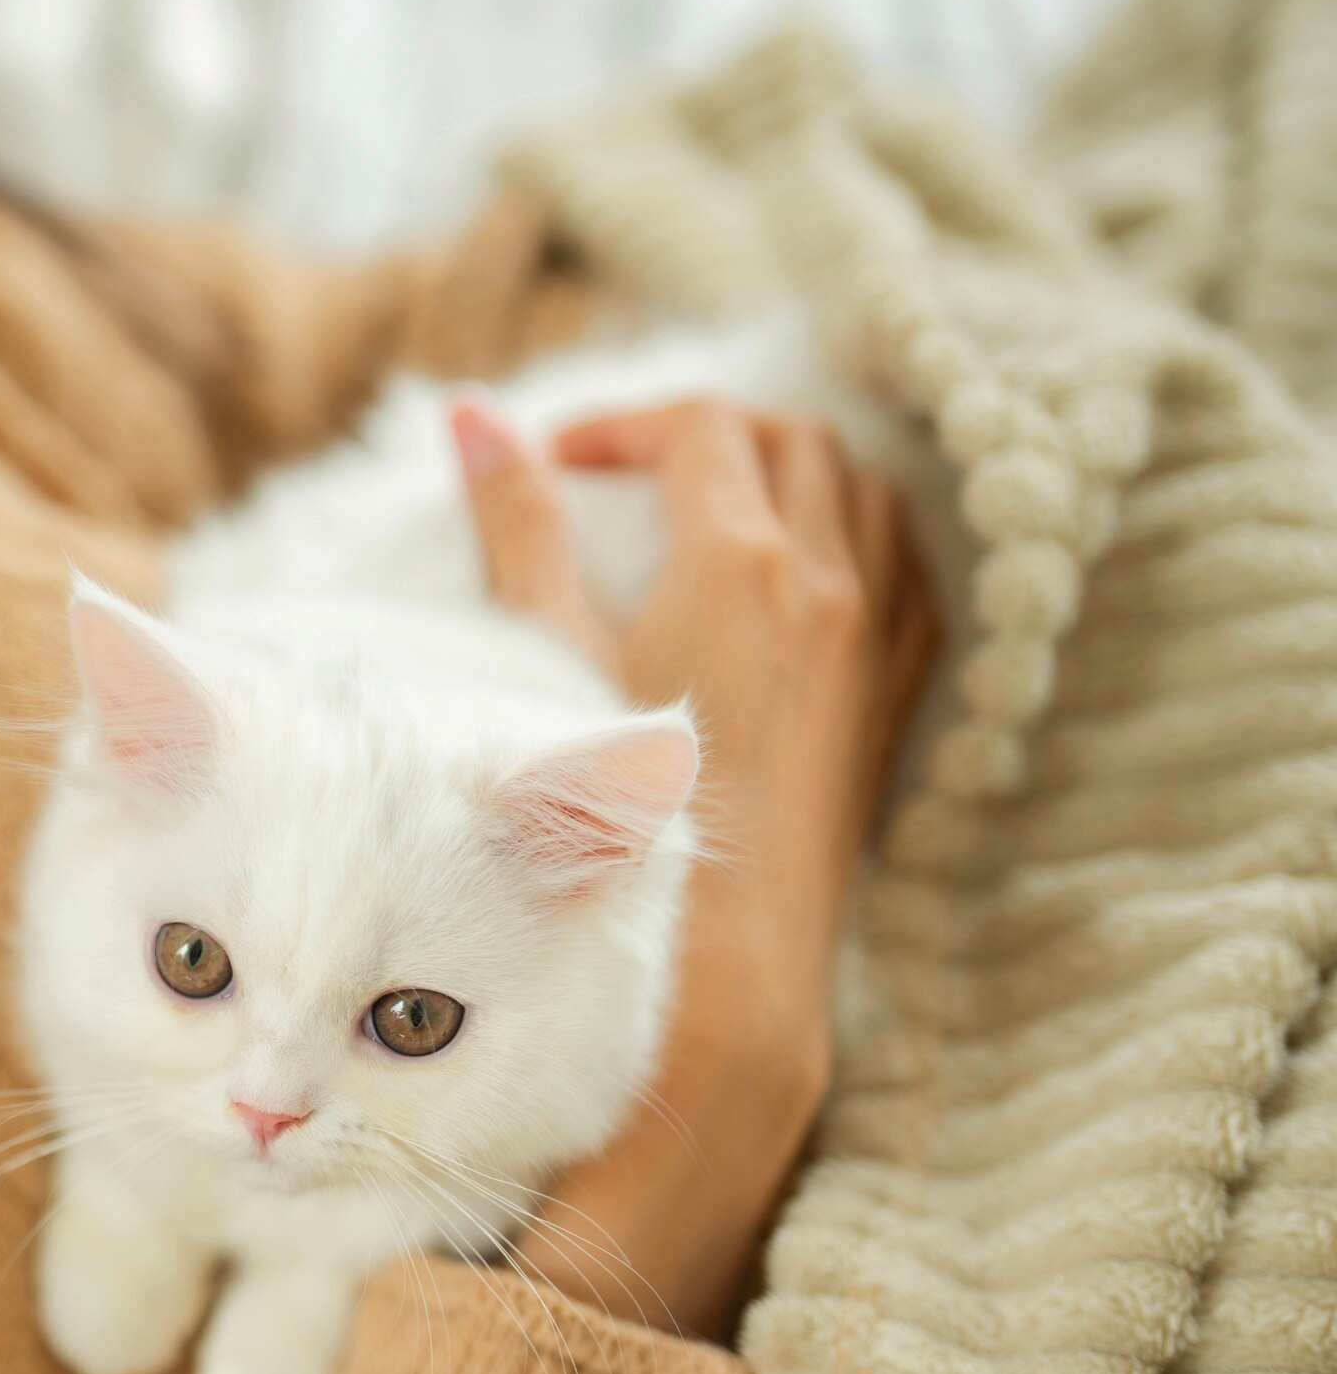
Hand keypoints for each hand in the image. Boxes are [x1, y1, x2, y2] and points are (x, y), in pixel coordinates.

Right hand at [451, 396, 936, 1339]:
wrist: (730, 957)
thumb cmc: (617, 815)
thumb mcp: (548, 655)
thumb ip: (515, 527)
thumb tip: (469, 416)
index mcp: (742, 560)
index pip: (697, 429)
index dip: (623, 427)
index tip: (562, 462)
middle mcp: (829, 584)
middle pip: (790, 439)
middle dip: (705, 436)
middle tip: (626, 478)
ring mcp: (876, 639)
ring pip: (861, 493)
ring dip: (790, 475)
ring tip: (713, 510)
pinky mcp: (894, 696)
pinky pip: (905, 571)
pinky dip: (858, 539)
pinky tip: (805, 574)